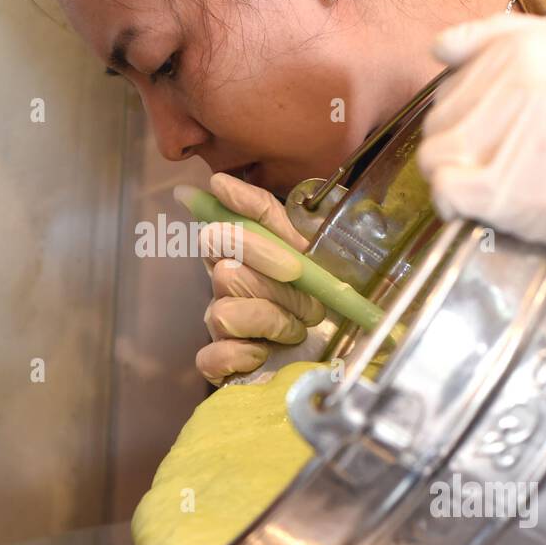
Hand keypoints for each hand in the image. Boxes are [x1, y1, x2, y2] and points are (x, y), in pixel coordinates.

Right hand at [194, 173, 325, 385]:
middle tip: (310, 305)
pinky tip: (264, 353)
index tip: (274, 237)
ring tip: (295, 330)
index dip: (245, 222)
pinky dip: (243, 355)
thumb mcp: (315, 254)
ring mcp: (218, 323)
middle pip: (226, 271)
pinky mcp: (217, 363)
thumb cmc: (320, 299)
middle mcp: (223, 284)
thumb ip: (279, 219)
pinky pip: (212, 355)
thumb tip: (220, 182)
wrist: (333, 354)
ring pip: (224, 312)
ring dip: (271, 322)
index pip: (224, 225)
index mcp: (242, 253)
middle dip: (277, 288)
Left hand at [418, 13, 545, 255]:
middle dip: (458, 145)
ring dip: (453, 174)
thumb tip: (439, 47)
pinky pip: (443, 191)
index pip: (451, 87)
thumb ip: (498, 37)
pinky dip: (453, 204)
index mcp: (522, 51)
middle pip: (438, 122)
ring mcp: (499, 138)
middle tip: (498, 160)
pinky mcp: (494, 188)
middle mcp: (509, 88)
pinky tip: (478, 206)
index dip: (468, 116)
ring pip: (433, 156)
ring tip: (489, 181)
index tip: (498, 132)